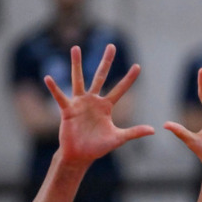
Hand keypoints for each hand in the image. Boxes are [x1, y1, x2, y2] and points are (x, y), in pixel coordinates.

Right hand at [44, 44, 153, 165]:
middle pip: (101, 76)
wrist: (80, 155)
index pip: (120, 89)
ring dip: (76, 64)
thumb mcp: (118, 138)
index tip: (138, 66)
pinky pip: (60, 97)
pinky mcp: (68, 110)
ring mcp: (80, 103)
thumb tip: (153, 130)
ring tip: (75, 47)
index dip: (129, 79)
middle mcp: (93, 101)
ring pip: (78, 80)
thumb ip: (134, 132)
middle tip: (111, 46)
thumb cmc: (98, 146)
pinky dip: (54, 88)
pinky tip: (48, 78)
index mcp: (106, 106)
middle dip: (106, 61)